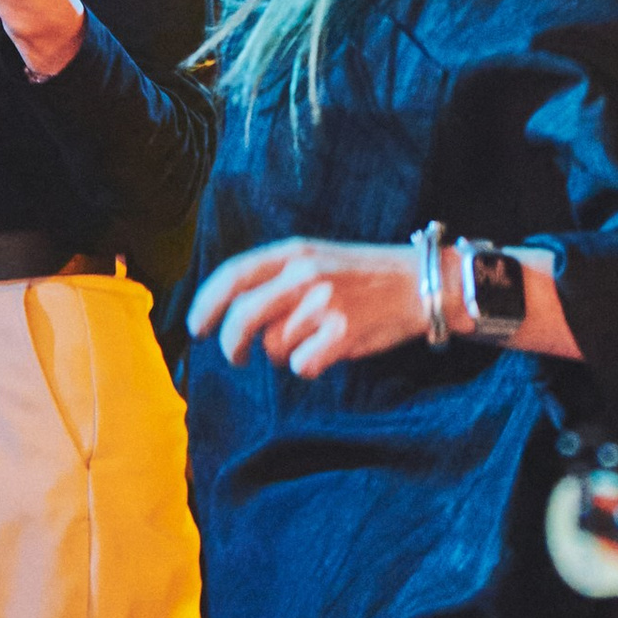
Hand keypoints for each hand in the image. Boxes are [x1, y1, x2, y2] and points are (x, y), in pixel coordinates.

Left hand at [189, 236, 428, 374]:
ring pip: (273, 347)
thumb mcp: (318, 257)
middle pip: (242, 317)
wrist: (420, 283)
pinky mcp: (341, 333)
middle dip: (231, 345)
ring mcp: (323, 303)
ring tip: (311, 341)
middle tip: (236, 358)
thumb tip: (231, 313)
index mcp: (294, 252)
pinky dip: (309, 366)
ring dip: (284, 354)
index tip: (197, 327)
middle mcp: (304, 274)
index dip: (206, 304)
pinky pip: (301, 365)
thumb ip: (277, 276)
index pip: (233, 275)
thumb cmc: (364, 275)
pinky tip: (329, 351)